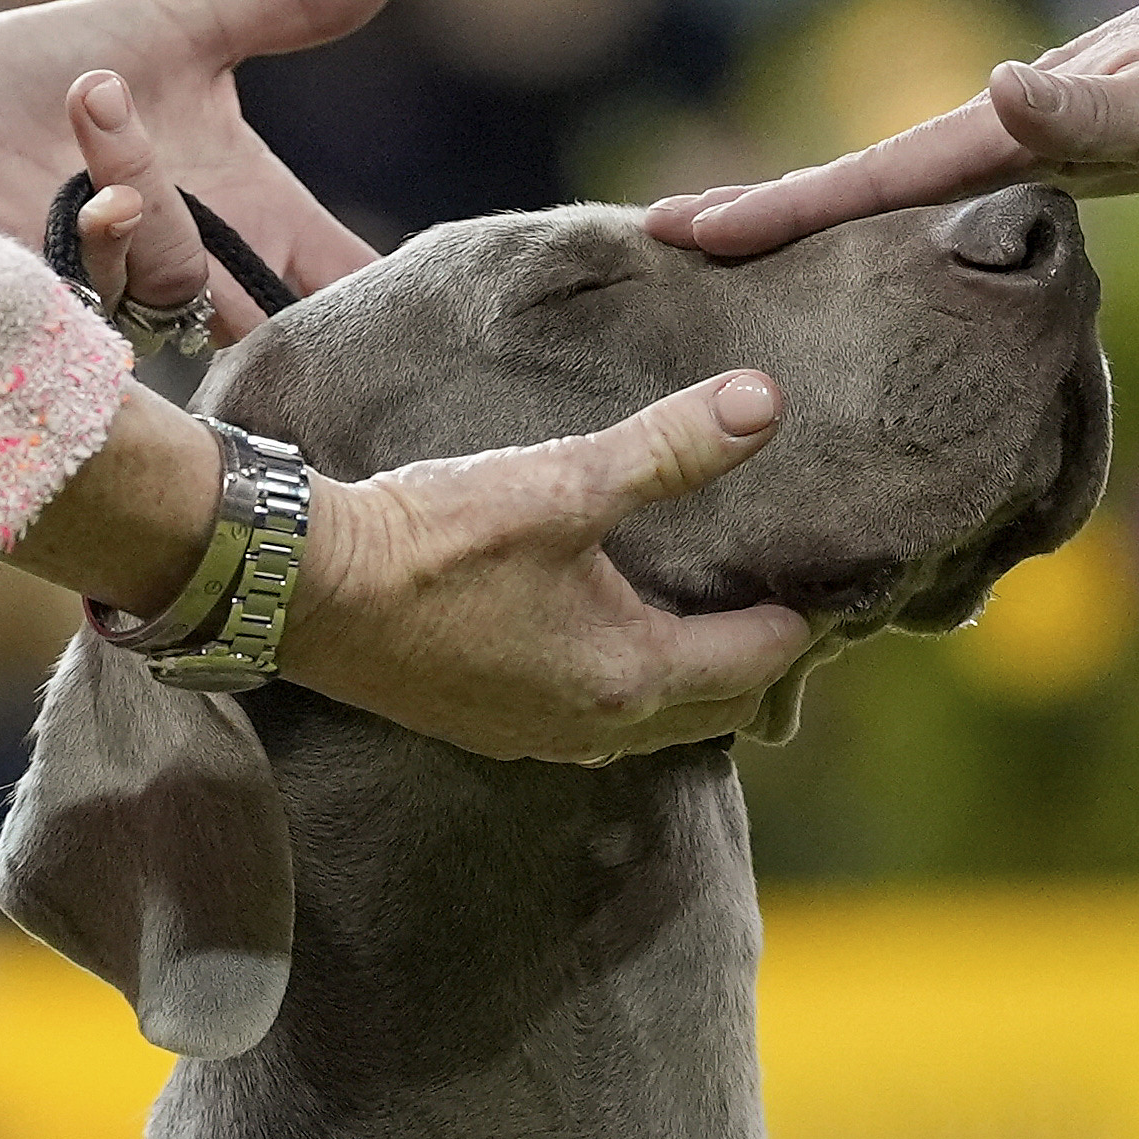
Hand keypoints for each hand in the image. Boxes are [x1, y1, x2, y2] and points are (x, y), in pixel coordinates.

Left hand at [0, 0, 404, 318]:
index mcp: (256, 214)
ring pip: (181, 284)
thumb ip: (288, 5)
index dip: (382, 303)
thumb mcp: (187, 24)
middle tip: (244, 208)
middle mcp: (206, 268)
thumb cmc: (65, 62)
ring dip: (146, 197)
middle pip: (283, 320)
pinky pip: (103, 296)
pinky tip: (73, 183)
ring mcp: (137, 296)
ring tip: (95, 100)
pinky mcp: (66, 312)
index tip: (412, 300)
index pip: (344, 281)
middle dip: (276, 288)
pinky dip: (95, 231)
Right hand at [279, 372, 814, 763]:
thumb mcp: (562, 481)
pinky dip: (631, 689)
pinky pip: (594, 721)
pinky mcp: (488, 725)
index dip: (803, 617)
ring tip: (713, 617)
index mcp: (629, 675)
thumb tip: (765, 403)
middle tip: (786, 599)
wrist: (305, 587)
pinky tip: (615, 640)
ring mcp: (535, 735)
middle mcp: (593, 725)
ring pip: (655, 723)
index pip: (758, 658)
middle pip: (718, 708)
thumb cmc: (435, 539)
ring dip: (696, 681)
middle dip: (760, 660)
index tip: (832, 579)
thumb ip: (670, 447)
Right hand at [646, 0, 1138, 256]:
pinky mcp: (1017, 179)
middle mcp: (971, 145)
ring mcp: (990, 162)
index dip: (772, 209)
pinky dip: (856, 232)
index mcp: (985, 137)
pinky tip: (840, 263)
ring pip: (867, 201)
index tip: (684, 229)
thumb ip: (1087, 105)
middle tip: (654, 241)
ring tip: (716, 252)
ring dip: (789, 223)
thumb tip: (995, 85)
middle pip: (839, 190)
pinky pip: (910, 213)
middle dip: (748, 214)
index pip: (857, 182)